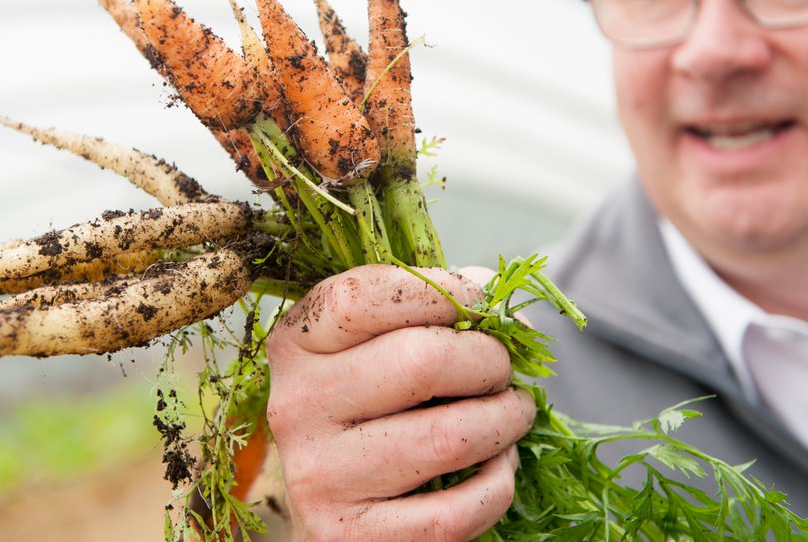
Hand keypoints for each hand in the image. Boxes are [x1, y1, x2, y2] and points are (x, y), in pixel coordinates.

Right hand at [266, 264, 534, 540]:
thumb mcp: (376, 343)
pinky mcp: (352, 538)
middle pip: (422, 360)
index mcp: (296, 344)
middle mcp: (297, 406)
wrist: (338, 511)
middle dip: (490, 360)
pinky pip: (457, 508)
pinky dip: (498, 483)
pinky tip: (495, 465)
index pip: (363, 296)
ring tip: (510, 414)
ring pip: (450, 436)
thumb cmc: (371, 407)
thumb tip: (499, 301)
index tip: (480, 302)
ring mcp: (320, 477)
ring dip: (506, 420)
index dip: (442, 290)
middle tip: (501, 371)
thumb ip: (433, 306)